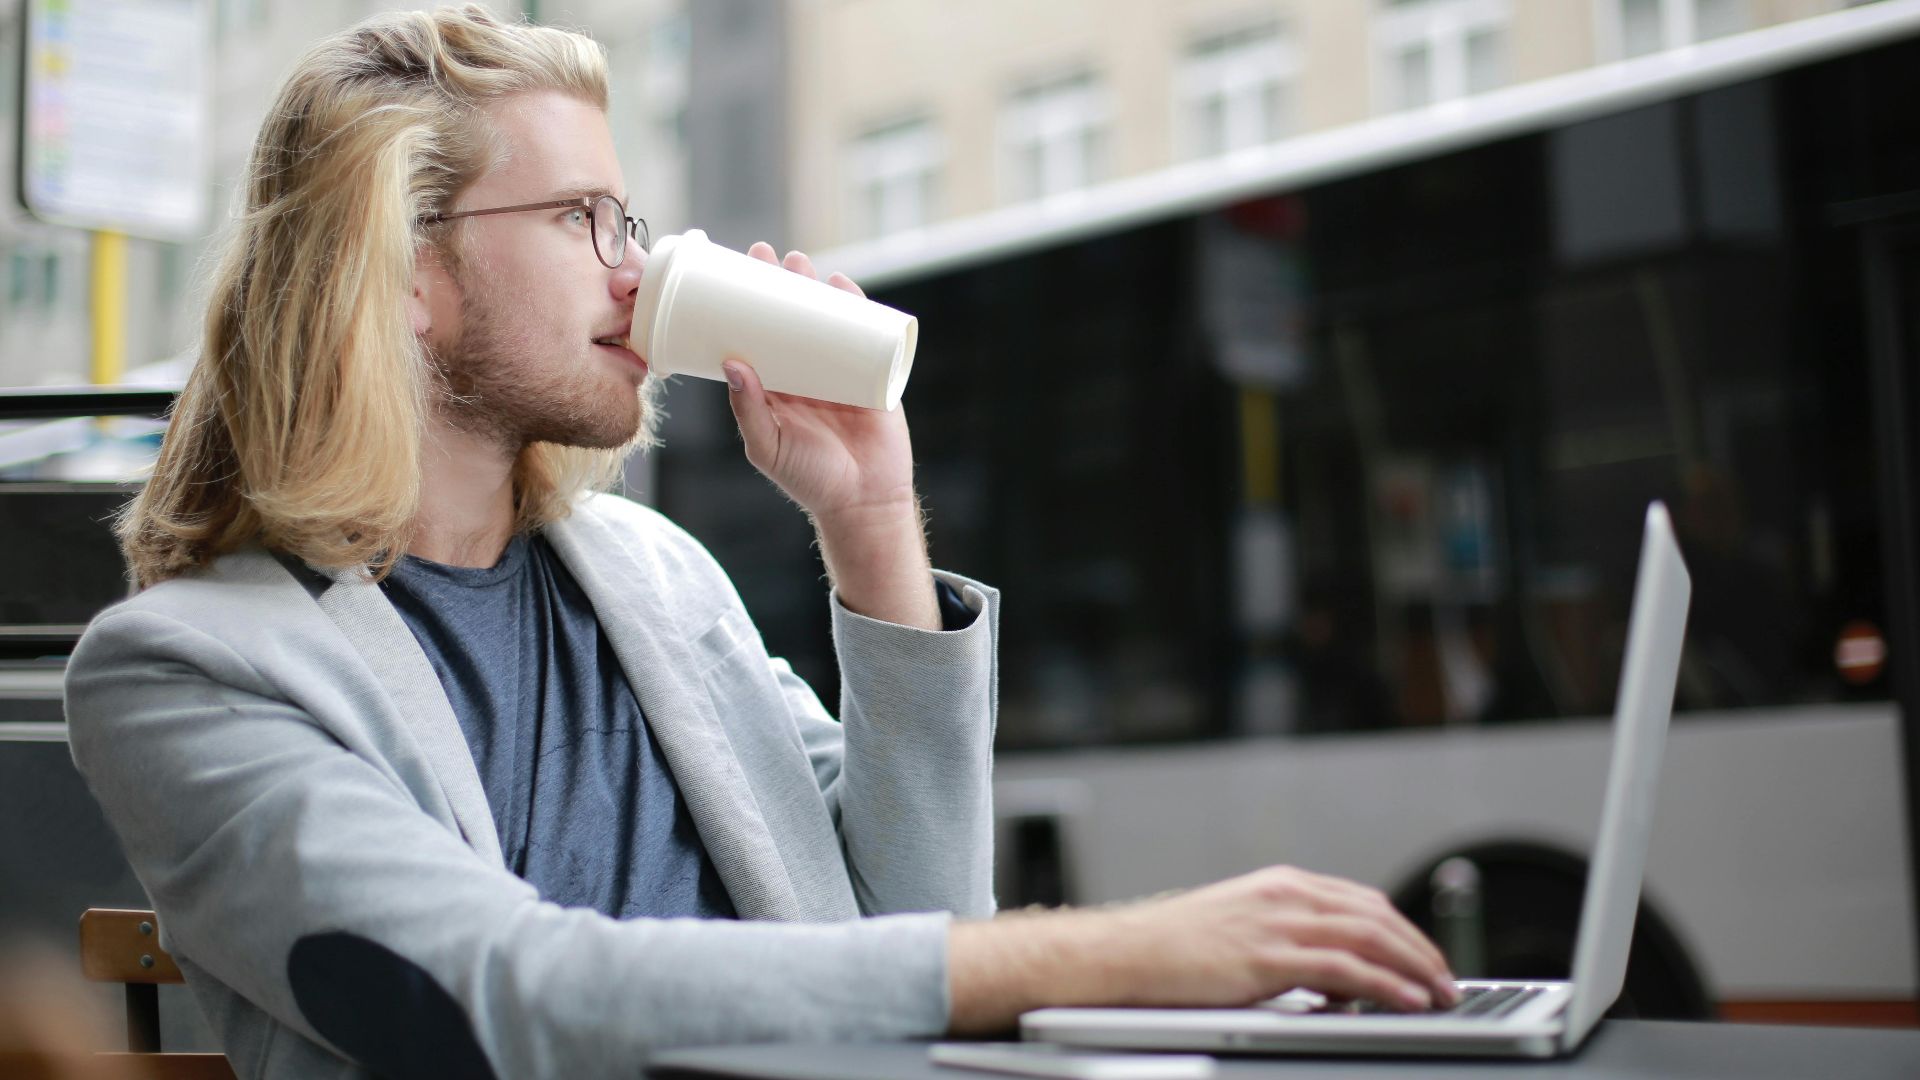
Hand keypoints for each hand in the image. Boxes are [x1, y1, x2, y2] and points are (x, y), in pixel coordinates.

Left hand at [723, 244, 914, 522]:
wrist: (863, 501)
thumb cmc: (809, 479)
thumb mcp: (767, 446)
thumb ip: (748, 409)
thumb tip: (732, 362)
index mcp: (776, 384)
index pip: (759, 333)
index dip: (750, 302)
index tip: (737, 273)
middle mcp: (806, 370)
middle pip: (792, 316)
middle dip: (783, 283)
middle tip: (769, 255)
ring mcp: (841, 369)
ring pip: (828, 318)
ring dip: (817, 287)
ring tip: (803, 264)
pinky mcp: (873, 374)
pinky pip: (866, 333)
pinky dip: (858, 308)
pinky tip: (845, 287)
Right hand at [1098, 865, 1458, 1010]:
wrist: (1124, 954)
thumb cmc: (1171, 950)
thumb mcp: (1239, 932)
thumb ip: (1288, 943)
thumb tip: (1335, 977)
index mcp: (1280, 885)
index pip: (1362, 901)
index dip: (1404, 931)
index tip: (1427, 958)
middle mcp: (1286, 895)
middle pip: (1376, 915)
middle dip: (1421, 949)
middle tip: (1449, 980)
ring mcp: (1278, 923)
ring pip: (1370, 938)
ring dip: (1415, 967)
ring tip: (1441, 993)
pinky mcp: (1268, 957)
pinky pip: (1346, 969)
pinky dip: (1386, 984)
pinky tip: (1407, 1001)